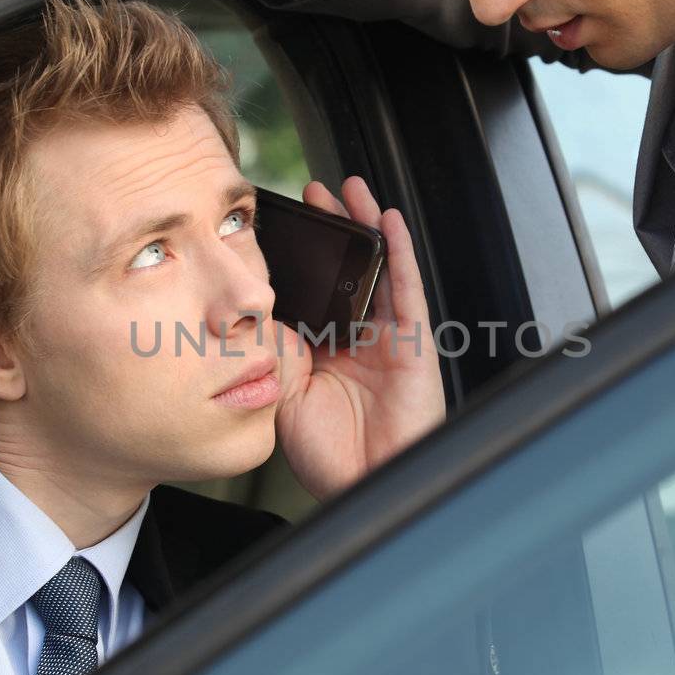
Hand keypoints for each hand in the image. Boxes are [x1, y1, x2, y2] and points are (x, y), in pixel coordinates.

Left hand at [273, 177, 445, 500]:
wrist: (362, 485)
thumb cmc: (328, 454)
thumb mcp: (285, 391)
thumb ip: (279, 347)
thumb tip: (262, 305)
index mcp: (326, 350)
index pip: (315, 290)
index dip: (303, 257)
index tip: (281, 223)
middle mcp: (358, 338)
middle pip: (348, 271)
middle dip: (334, 230)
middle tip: (315, 193)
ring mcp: (387, 338)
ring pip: (378, 269)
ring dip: (365, 227)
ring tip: (349, 189)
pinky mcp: (413, 343)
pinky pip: (406, 288)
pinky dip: (399, 252)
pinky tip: (387, 221)